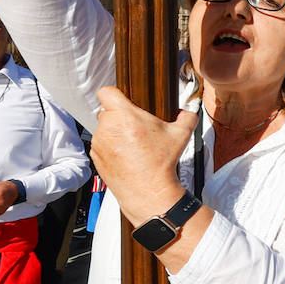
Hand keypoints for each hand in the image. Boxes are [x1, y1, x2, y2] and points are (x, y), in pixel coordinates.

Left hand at [91, 86, 195, 226]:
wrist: (149, 191)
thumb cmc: (161, 164)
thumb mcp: (180, 136)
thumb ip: (187, 117)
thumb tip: (189, 112)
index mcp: (126, 117)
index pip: (107, 92)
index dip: (115, 93)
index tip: (123, 99)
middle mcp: (109, 127)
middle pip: (107, 110)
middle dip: (119, 115)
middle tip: (134, 125)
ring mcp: (100, 143)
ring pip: (103, 127)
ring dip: (114, 131)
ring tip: (132, 143)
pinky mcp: (96, 156)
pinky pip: (101, 143)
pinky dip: (110, 146)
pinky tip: (126, 154)